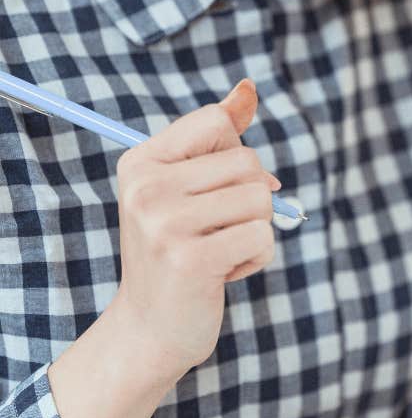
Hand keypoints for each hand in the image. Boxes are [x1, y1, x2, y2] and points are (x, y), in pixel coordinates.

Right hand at [112, 78, 281, 376]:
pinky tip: (223, 274)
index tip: (215, 187)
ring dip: (254, 229)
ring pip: (261, 199)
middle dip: (250, 197)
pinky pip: (264, 237)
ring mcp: (165, 225)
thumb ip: (221, 134)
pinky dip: (256, 258)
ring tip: (218, 250)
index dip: (234, 153)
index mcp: (140, 162)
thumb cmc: (178, 249)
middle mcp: (146, 189)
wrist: (150, 330)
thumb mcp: (189, 185)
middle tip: (215, 230)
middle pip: (247, 161)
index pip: (217, 122)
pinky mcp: (192, 261)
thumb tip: (249, 88)